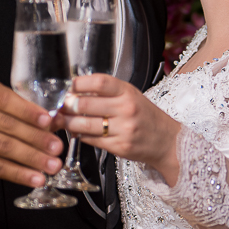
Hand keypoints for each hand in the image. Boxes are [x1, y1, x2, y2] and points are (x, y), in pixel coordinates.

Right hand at [0, 79, 64, 186]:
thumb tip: (59, 120)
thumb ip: (30, 113)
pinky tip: (35, 178)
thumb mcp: (5, 110)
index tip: (49, 122)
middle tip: (56, 148)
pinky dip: (19, 174)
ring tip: (51, 166)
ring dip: (31, 158)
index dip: (28, 112)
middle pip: (7, 125)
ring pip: (3, 147)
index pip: (6, 99)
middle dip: (36, 138)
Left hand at [57, 74, 181, 184]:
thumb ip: (107, 93)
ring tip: (63, 120)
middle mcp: (126, 109)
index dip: (79, 83)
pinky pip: (91, 140)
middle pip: (85, 104)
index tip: (69, 86)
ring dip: (68, 122)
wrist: (167, 141)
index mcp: (128, 92)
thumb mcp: (132, 96)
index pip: (99, 82)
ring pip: (84, 124)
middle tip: (60, 105)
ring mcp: (123, 129)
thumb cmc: (147, 117)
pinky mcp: (119, 147)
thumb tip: (77, 91)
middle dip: (67, 105)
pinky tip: (77, 131)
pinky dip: (80, 135)